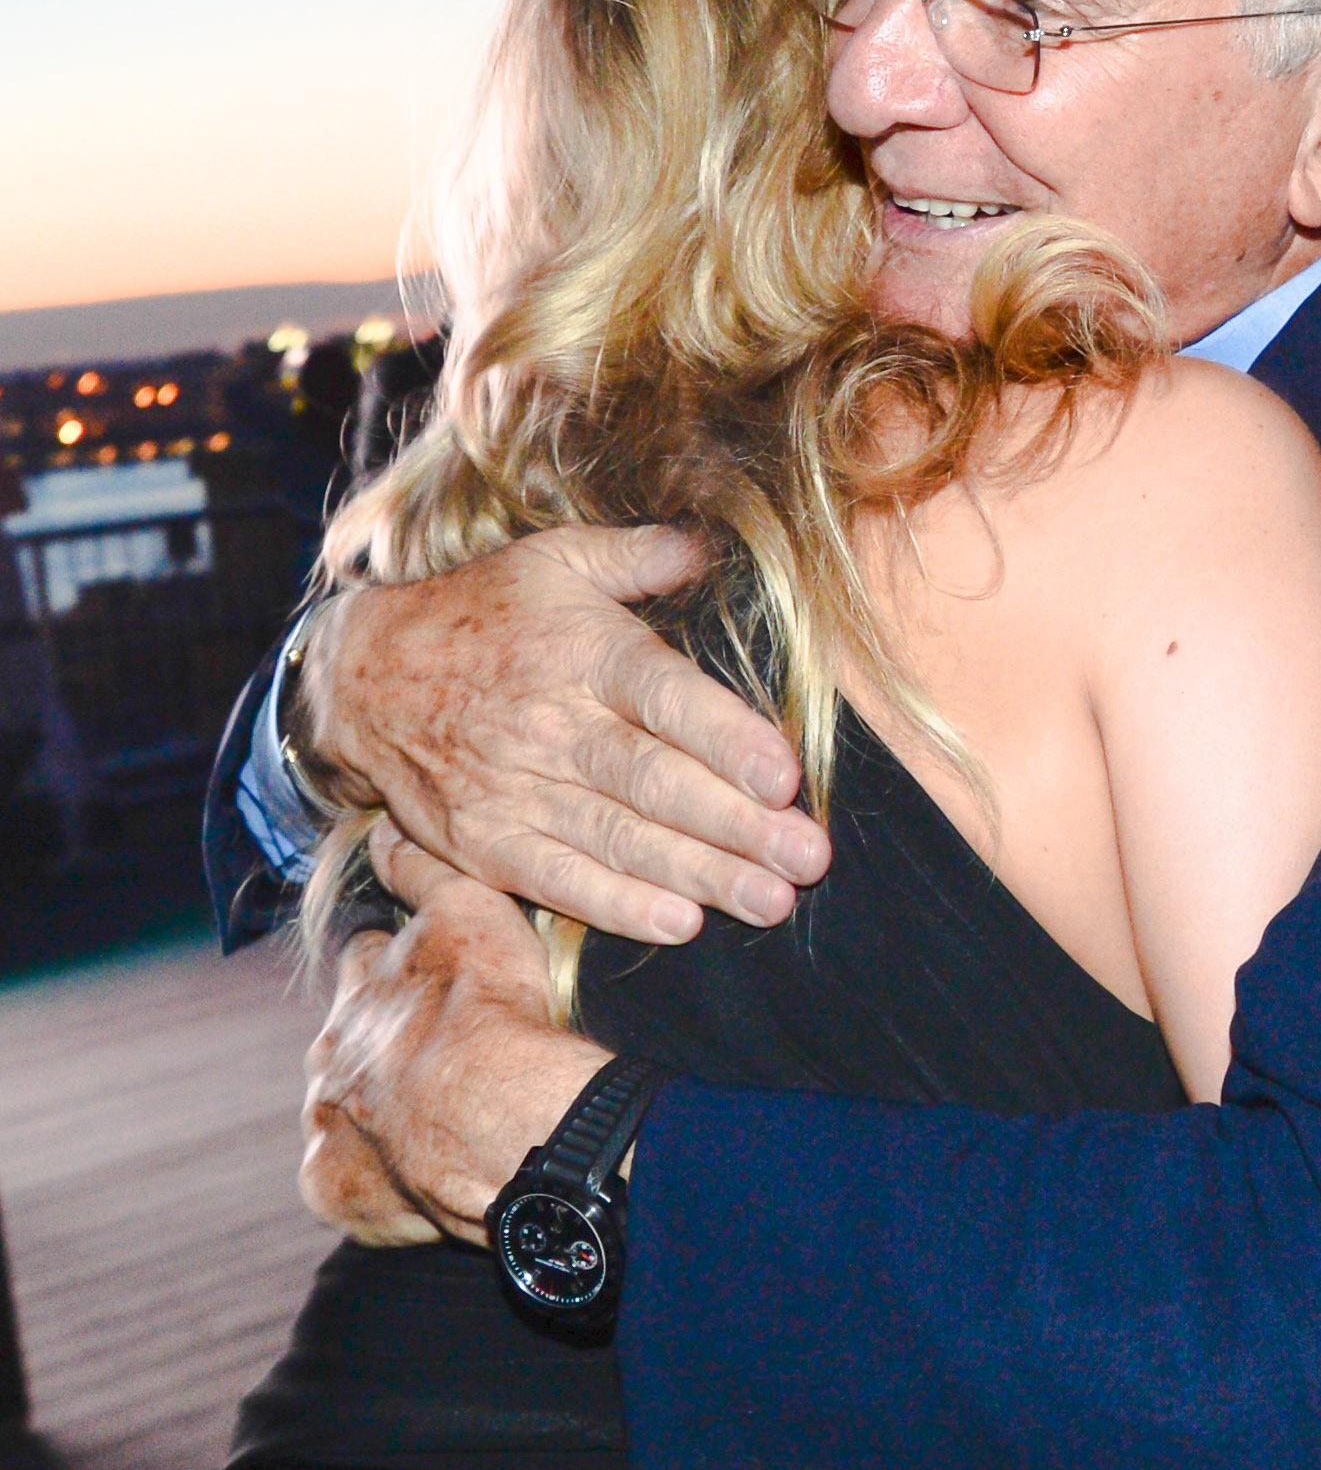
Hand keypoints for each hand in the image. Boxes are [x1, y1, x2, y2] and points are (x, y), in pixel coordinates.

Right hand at [298, 526, 830, 944]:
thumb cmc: (484, 613)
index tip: (785, 776)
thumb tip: (709, 545)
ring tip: (771, 901)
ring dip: (702, 875)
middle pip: (655, 782)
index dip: (725, 739)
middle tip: (808, 858)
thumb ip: (639, 556)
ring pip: (621, 839)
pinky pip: (560, 881)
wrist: (363, 678)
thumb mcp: (555, 560)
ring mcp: (516, 789)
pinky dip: (619, 906)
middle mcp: (552, 723)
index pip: (664, 698)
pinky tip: (681, 923)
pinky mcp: (486, 843)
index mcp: (583, 651)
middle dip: (738, 826)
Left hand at [300, 823, 609, 1244]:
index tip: (427, 983)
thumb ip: (424, 870)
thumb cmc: (492, 1012)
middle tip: (439, 1064)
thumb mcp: (469, 911)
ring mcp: (327, 1127)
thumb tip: (385, 830)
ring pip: (341, 1117)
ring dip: (376, 1119)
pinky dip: (378, 1183)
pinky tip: (422, 1180)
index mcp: (363, 988)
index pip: (366, 966)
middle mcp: (331, 1054)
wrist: (495, 1117)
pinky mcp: (335, 1189)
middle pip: (347, 1044)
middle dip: (380, 1051)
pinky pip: (348, 1188)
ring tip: (435, 1129)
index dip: (397, 971)